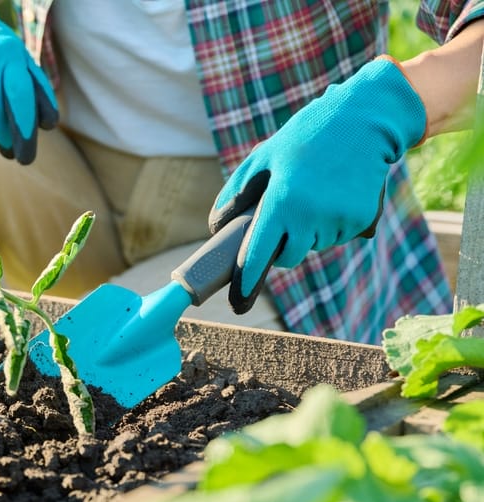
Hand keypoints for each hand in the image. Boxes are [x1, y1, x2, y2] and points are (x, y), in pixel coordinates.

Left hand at [209, 57, 426, 312]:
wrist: (364, 120)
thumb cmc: (305, 136)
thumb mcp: (263, 156)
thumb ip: (236, 193)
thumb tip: (217, 227)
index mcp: (280, 201)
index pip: (258, 253)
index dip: (246, 280)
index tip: (237, 303)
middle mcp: (310, 216)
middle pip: (287, 257)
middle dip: (282, 246)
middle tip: (286, 215)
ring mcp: (338, 221)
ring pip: (313, 246)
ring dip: (308, 231)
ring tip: (314, 192)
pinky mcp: (360, 221)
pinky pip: (336, 236)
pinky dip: (330, 224)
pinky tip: (334, 194)